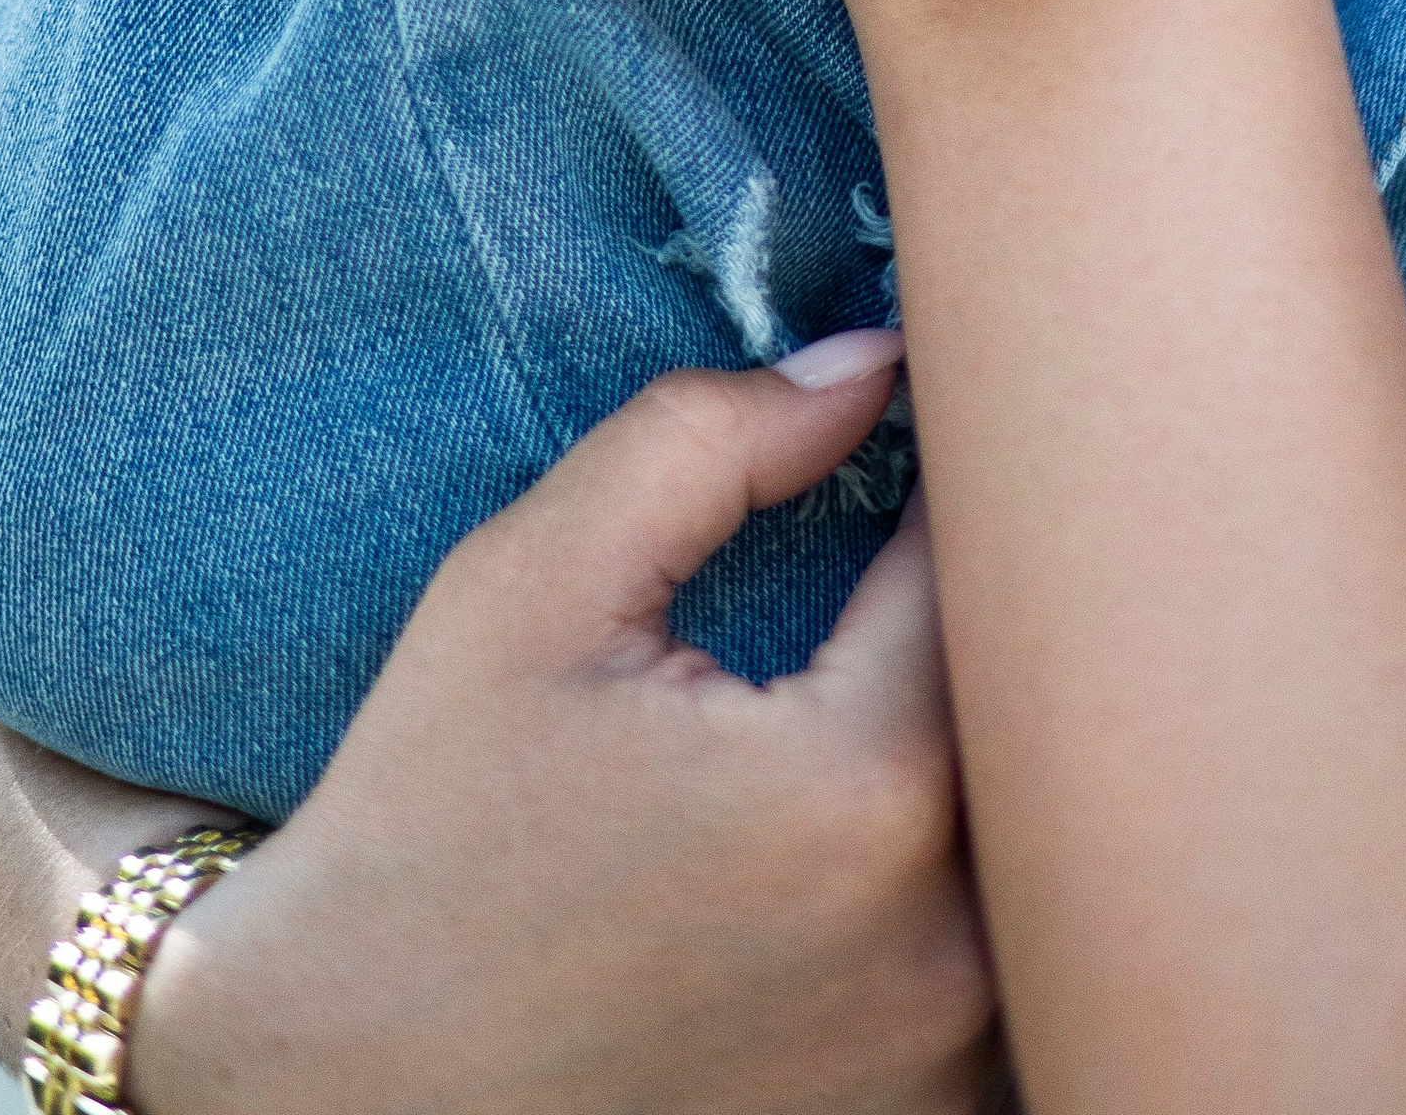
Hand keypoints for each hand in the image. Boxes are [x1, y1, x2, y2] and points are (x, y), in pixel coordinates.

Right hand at [131, 350, 1001, 1114]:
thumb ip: (711, 439)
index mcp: (862, 784)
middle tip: (928, 554)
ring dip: (1014, 754)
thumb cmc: (424, 829)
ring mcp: (946, 1057)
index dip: (968, 471)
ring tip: (922, 682)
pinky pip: (1024, 968)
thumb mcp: (530, 585)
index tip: (923, 435)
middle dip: (1009, 612)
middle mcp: (941, 940)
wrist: (340, 1097)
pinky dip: (992, 889)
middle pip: (1064, 707)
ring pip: (1057, 844)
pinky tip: (896, 841)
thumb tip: (875, 363)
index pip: (995, 562)